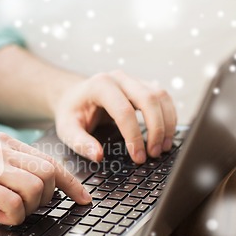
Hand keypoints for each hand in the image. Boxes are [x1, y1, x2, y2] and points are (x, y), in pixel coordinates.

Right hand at [0, 133, 91, 224]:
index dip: (71, 182)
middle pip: (48, 173)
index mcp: (3, 143)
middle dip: (49, 198)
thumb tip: (44, 185)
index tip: (83, 198)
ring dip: (31, 208)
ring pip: (37, 187)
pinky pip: (15, 203)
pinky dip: (14, 217)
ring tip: (12, 214)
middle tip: (31, 209)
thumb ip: (10, 168)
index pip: (49, 159)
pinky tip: (0, 218)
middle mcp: (0, 150)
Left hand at [54, 70, 176, 163]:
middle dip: (156, 129)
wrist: (72, 95)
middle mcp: (119, 78)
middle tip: (154, 154)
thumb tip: (98, 156)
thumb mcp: (66, 129)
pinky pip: (163, 98)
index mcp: (100, 85)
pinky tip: (166, 136)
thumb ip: (80, 142)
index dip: (134, 136)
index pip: (124, 111)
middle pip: (148, 99)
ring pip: (160, 96)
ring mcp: (133, 80)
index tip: (138, 157)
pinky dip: (169, 117)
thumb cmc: (71, 112)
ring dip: (167, 123)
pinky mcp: (142, 86)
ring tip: (163, 147)